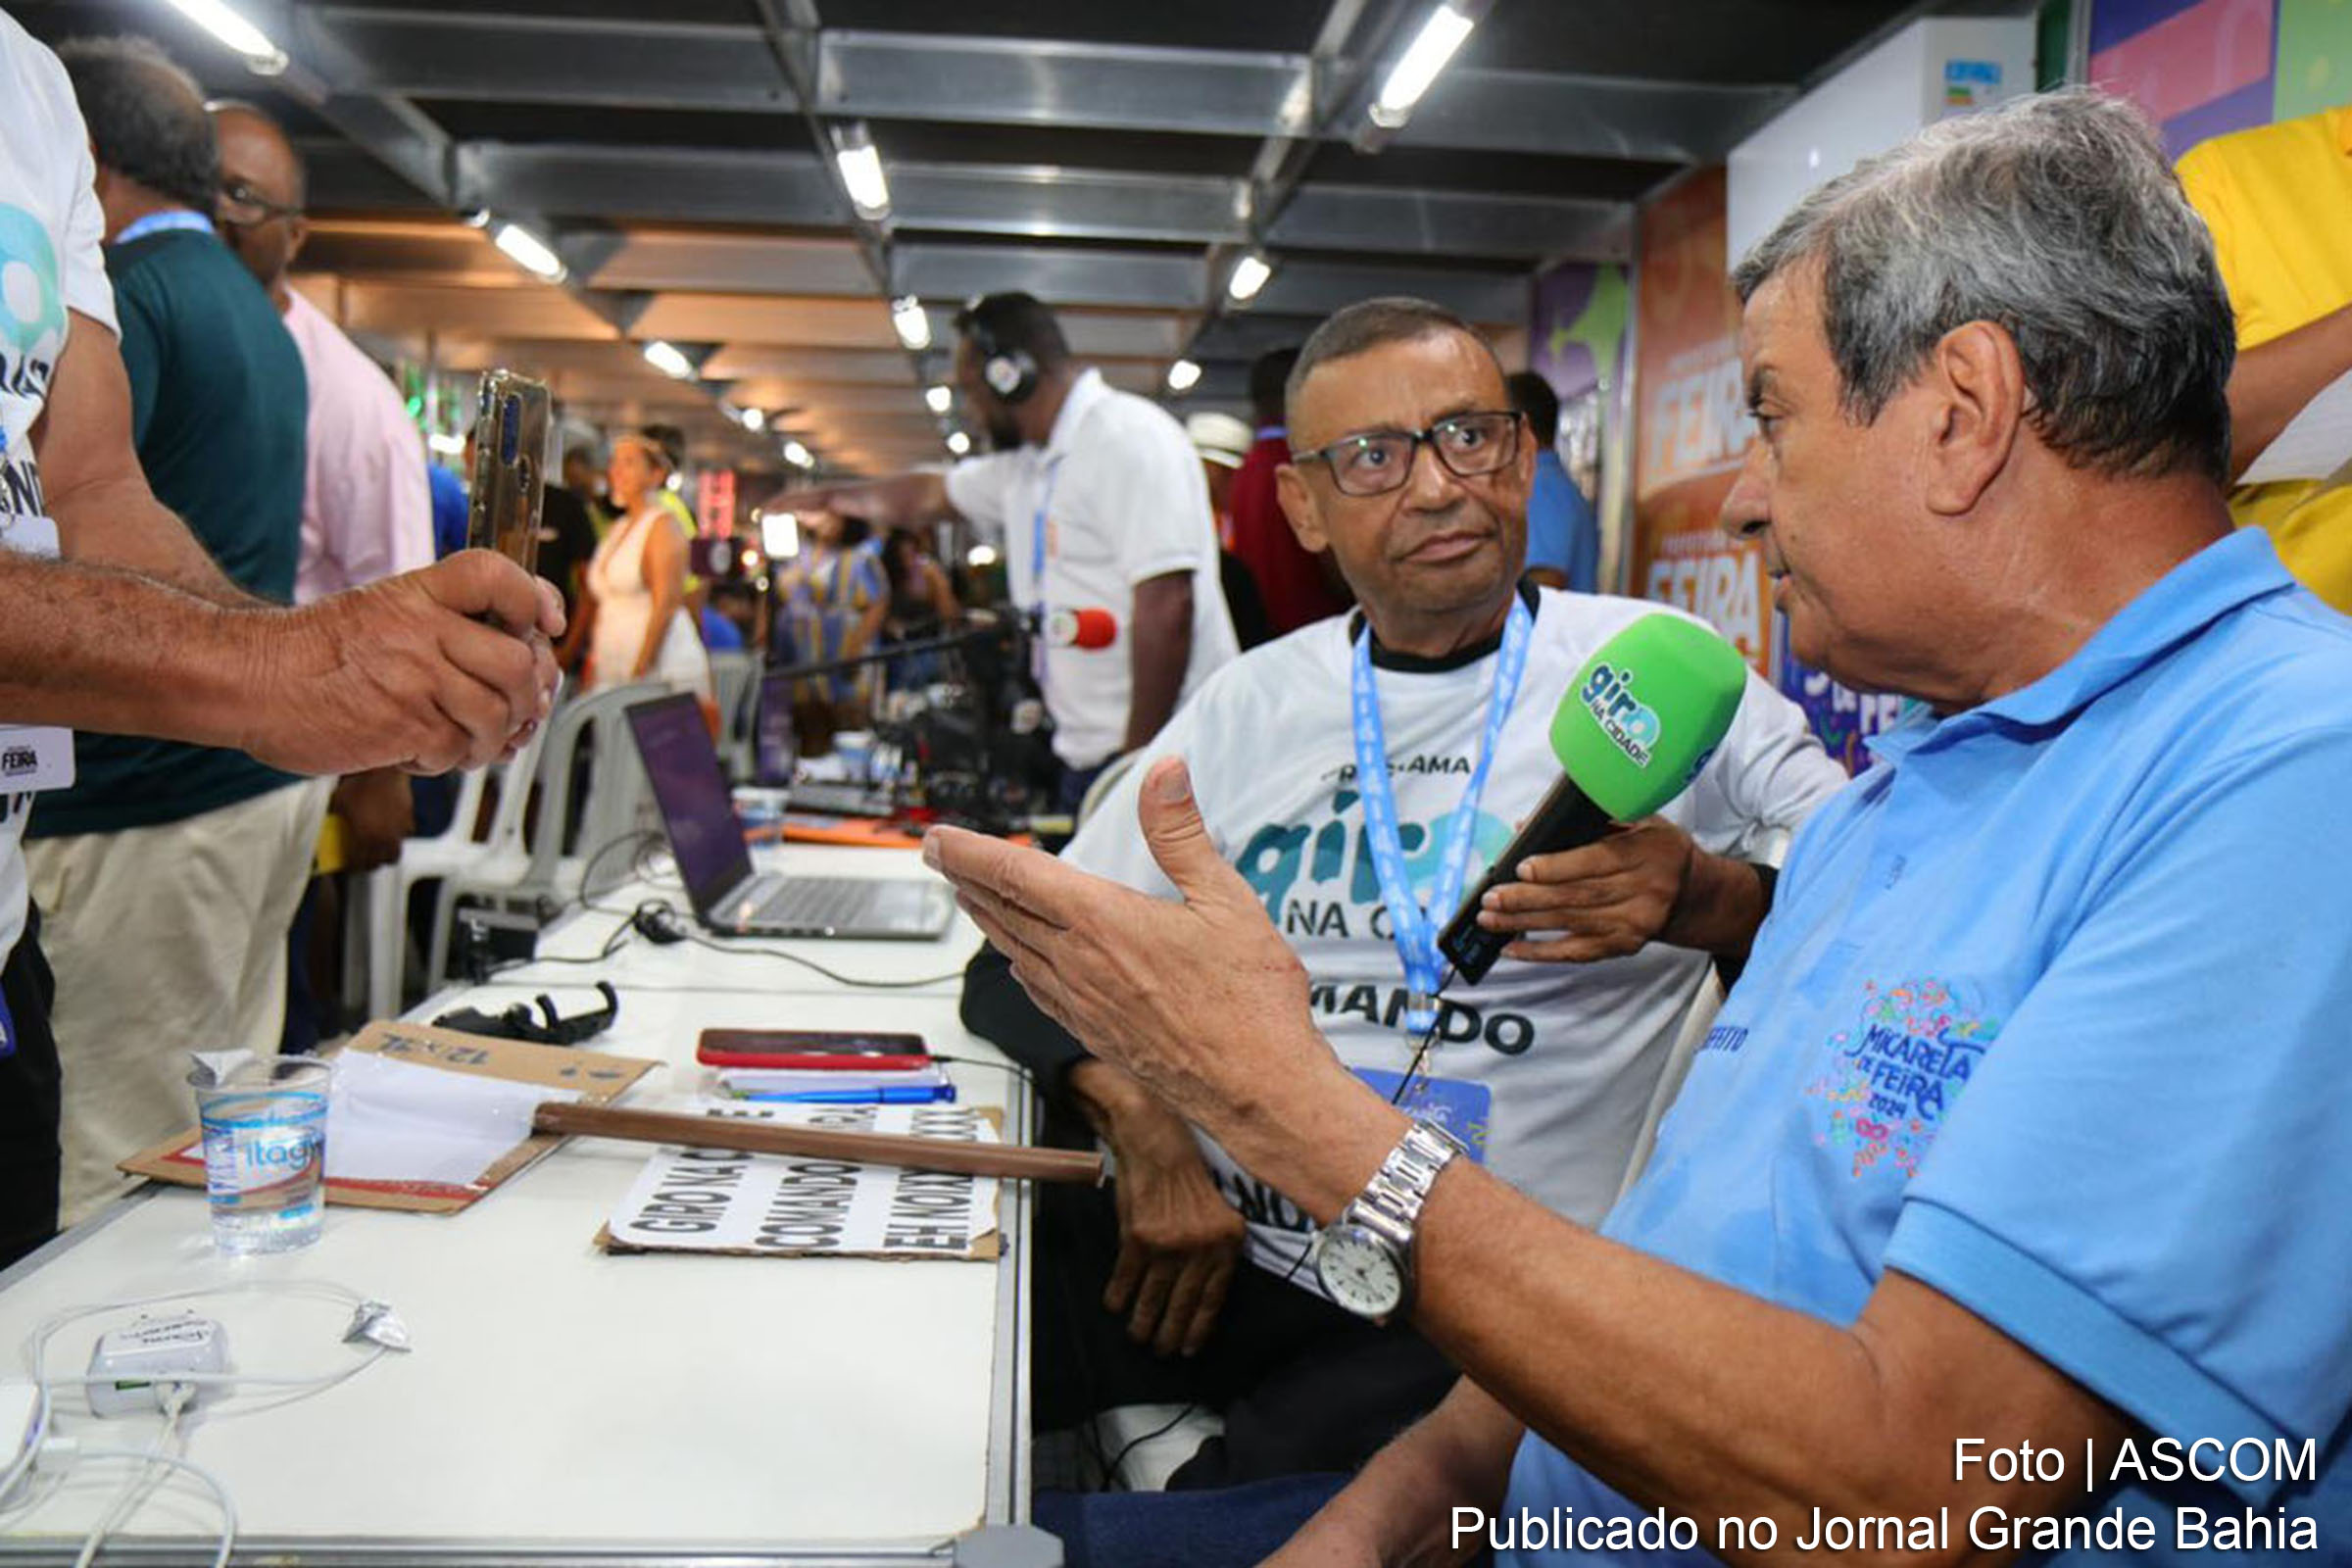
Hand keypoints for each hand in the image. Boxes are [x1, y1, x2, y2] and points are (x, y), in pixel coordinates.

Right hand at [239, 550, 563, 776]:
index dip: (533, 597)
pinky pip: (458, 751)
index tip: (545, 623)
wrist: (248, 679)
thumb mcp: (383, 612)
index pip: (495, 575)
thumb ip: (446, 625)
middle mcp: (422, 630)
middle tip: (518, 709)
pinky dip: (449, 760)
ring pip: (497, 714)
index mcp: (418, 594)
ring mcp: (416, 678)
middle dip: (529, 694)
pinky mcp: (404, 727)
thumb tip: (521, 661)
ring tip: (469, 741)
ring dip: (494, 738)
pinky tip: (421, 751)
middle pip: (517, 661)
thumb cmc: (313, 652)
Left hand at [329, 768, 414, 871]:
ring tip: (379, 848)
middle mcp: (383, 836)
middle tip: (364, 860)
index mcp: (363, 836)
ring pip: (396, 852)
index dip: (352, 867)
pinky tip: (391, 829)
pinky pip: (405, 834)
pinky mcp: (408, 818)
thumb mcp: (338, 802)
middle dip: (372, 863)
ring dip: (387, 853)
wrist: (382, 768)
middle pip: (381, 862)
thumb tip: (330, 829)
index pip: (358, 862)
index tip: (348, 865)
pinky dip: (398, 836)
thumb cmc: (357, 782)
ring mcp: (398, 828)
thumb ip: (337, 820)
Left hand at [925, 758, 1327, 1137]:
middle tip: (938, 856)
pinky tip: (1020, 964)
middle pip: (1003, 911)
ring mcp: (1082, 1004)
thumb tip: (1165, 775)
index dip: (970, 852)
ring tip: (969, 898)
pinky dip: (1018, 964)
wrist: (1256, 1090)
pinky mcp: (1093, 1034)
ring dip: (986, 919)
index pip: (1016, 875)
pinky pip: (1038, 991)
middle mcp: (1079, 964)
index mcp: (1103, 922)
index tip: (938, 837)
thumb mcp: (1227, 900)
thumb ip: (1183, 834)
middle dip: (964, 878)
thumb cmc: (1249, 1004)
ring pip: (1015, 951)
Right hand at [1074, 1062, 1244, 1356]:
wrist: (1158, 1143)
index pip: (1213, 1297)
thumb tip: (1199, 1296)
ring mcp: (1169, 1244)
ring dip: (1142, 1322)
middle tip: (1161, 1351)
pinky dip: (1118, 1295)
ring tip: (1138, 1337)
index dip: (1200, 1327)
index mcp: (1226, 1242)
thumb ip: (1213, 1250)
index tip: (1191, 1348)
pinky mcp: (1138, 1238)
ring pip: (1153, 1296)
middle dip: (1170, 1333)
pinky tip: (1115, 1306)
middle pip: (1183, 1303)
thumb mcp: (1217, 1212)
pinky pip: (1126, 1277)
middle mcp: (1200, 1247)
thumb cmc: (1189, 1176)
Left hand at [1473, 816, 1697, 962]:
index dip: (1557, 867)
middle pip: (1578, 897)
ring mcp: (1634, 924)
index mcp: (1647, 853)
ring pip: (1571, 925)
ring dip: (1524, 924)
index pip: (1597, 862)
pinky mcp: (1624, 946)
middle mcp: (1643, 892)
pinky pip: (1577, 952)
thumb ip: (1590, 822)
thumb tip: (1528, 827)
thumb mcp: (1639, 820)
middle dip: (1528, 899)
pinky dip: (1541, 952)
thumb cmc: (1655, 849)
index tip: (1522, 868)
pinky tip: (1512, 949)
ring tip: (1489, 919)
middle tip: (1491, 898)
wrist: (1691, 893)